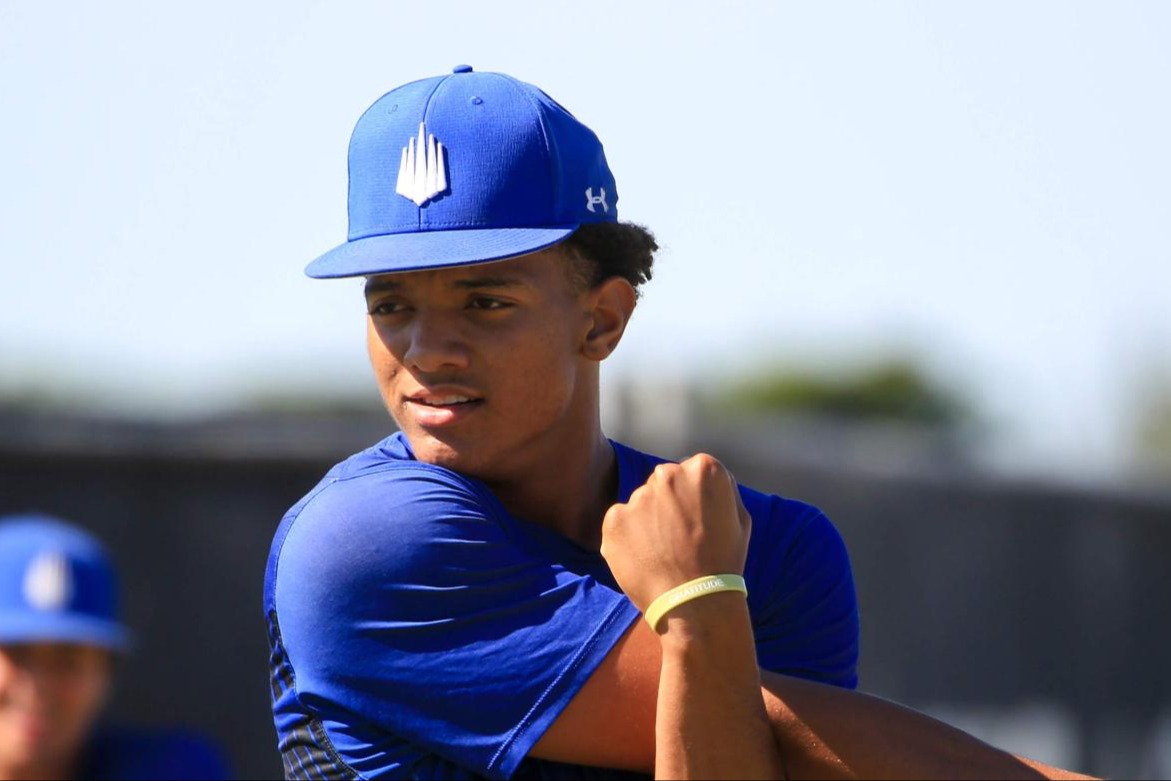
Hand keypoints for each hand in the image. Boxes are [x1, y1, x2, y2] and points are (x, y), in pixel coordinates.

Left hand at [600, 453, 750, 614]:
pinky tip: (645, 559)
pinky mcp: (615, 519)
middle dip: (667, 504)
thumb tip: (702, 478)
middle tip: (677, 538)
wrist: (696, 602)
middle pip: (663, 483)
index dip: (692, 498)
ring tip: (662, 553)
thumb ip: (720, 489)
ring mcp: (638, 496)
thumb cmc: (723, 562)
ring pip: (641, 503)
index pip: (689, 472)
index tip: (695, 520)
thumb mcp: (740, 517)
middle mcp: (668, 474)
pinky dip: (628, 538)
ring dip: (647, 521)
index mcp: (702, 469)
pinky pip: (620, 523)